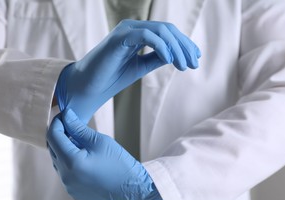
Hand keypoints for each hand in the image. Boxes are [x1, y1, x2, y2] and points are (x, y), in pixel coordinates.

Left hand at [46, 108, 163, 199]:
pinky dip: (69, 163)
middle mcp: (66, 177)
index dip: (57, 123)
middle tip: (71, 125)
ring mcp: (68, 187)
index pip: (53, 137)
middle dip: (59, 135)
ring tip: (79, 142)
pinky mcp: (73, 192)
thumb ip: (78, 128)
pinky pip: (64, 173)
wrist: (132, 188)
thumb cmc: (119, 162)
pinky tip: (83, 158)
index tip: (64, 115)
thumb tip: (66, 115)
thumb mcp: (99, 141)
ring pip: (57, 161)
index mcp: (72, 162)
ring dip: (63, 149)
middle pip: (52, 149)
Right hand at [55, 19, 200, 122]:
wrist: (88, 87)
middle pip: (167, 30)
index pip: (167, 33)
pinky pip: (146, 36)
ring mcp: (125, 31)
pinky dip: (161, 47)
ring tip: (184, 66)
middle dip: (184, 47)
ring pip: (160, 31)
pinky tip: (169, 60)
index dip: (184, 44)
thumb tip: (175, 55)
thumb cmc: (111, 77)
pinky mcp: (119, 38)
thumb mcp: (140, 67)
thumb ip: (156, 58)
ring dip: (176, 48)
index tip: (195, 59)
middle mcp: (132, 28)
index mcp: (137, 33)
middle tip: (194, 64)